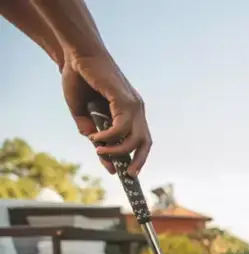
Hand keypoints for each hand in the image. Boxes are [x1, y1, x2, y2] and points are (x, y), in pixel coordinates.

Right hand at [62, 54, 151, 175]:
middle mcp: (136, 109)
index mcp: (129, 112)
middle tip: (128, 176)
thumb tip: (95, 144)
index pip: (138, 139)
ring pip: (134, 137)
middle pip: (145, 142)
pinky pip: (122, 126)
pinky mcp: (124, 99)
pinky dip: (109, 136)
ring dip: (117, 150)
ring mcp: (133, 104)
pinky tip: (96, 139)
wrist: (76, 54)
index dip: (133, 157)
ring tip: (100, 152)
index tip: (124, 173)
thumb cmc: (79, 78)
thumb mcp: (81, 110)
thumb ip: (89, 127)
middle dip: (138, 161)